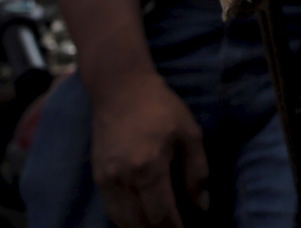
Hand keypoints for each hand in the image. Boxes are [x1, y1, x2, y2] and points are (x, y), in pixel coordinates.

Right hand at [90, 73, 207, 227]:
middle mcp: (123, 178)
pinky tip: (141, 220)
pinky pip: (111, 210)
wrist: (120, 88)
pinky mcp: (97, 175)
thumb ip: (196, 172)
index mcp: (149, 167)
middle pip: (139, 223)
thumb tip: (201, 206)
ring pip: (121, 221)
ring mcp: (106, 178)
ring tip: (161, 227)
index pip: (160, 215)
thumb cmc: (161, 107)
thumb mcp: (190, 134)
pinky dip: (126, 220)